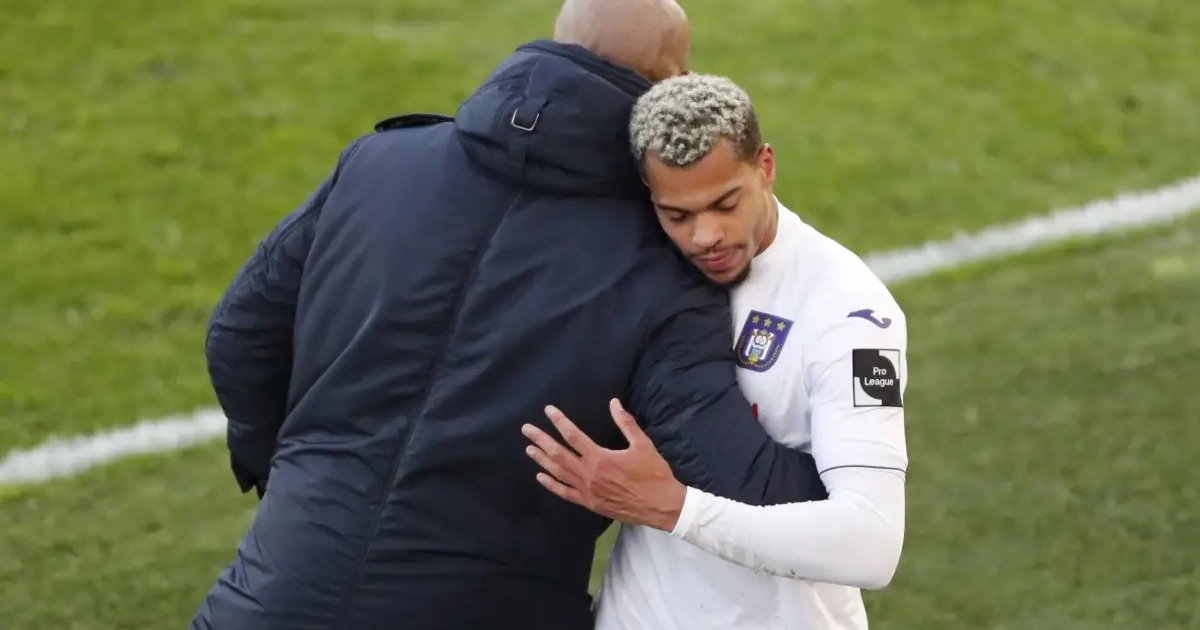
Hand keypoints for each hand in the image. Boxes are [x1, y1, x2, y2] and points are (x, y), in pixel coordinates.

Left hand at [521, 398, 686, 531]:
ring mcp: (588, 491)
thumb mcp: (643, 444)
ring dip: (542, 460)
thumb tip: (614, 403)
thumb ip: (626, 423)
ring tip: (529, 449)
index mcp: (601, 458)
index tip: (549, 411)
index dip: (559, 422)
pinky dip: (552, 485)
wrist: (661, 506)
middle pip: (559, 454)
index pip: (573, 436)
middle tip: (526, 429)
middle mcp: (589, 474)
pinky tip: (541, 477)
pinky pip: (566, 493)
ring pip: (559, 473)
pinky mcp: (590, 504)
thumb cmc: (653, 474)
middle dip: (541, 440)